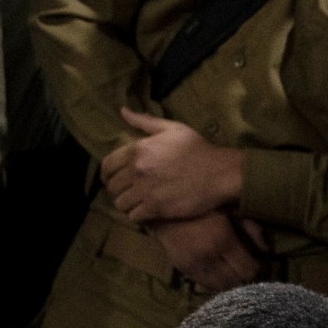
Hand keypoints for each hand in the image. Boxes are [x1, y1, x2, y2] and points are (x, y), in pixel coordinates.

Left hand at [102, 110, 243, 223]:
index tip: (114, 178)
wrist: (220, 173)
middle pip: (112, 186)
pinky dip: (137, 215)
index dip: (107, 174)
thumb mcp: (173, 128)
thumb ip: (145, 121)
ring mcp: (145, 190)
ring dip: (127, 204)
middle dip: (118, 190)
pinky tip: (146, 211)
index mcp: (137, 149)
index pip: (107, 165)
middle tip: (129, 192)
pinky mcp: (155, 208)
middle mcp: (136, 170)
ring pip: (120, 203)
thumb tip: (123, 111)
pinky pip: (133, 216)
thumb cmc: (198, 148)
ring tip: (137, 203)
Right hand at [144, 212, 263, 293]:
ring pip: (221, 288)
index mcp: (222, 241)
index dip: (259, 270)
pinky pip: (206, 285)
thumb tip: (266, 249)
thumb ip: (250, 228)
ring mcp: (194, 267)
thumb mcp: (229, 209)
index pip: (247, 270)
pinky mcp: (184, 271)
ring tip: (238, 274)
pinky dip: (217, 283)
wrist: (163, 209)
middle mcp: (208, 258)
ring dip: (232, 284)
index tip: (263, 264)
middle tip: (252, 271)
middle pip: (236, 283)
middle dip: (247, 279)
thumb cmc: (200, 205)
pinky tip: (222, 274)